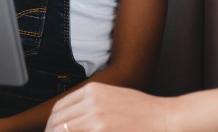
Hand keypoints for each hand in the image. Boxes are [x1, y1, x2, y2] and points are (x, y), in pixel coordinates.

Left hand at [44, 83, 169, 131]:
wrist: (165, 118)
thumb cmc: (143, 111)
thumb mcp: (113, 97)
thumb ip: (91, 104)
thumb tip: (72, 119)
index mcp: (92, 90)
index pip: (60, 107)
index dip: (52, 123)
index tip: (52, 131)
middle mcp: (91, 101)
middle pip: (58, 120)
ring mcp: (96, 117)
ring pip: (63, 129)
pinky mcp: (101, 130)